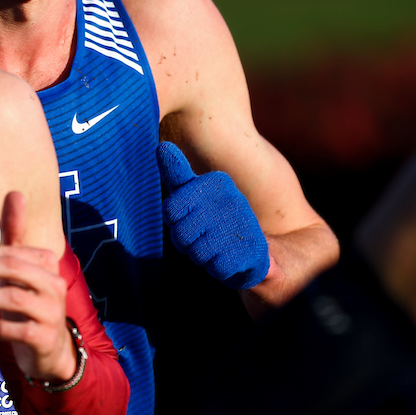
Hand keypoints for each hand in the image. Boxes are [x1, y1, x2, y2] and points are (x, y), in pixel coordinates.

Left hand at [0, 191, 76, 381]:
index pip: (4, 251)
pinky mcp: (47, 338)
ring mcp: (53, 311)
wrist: (51, 348)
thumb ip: (14, 234)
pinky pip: (19, 330)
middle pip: (10, 267)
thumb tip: (16, 192)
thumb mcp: (19, 269)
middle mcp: (54, 283)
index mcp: (46, 261)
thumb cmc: (28, 301)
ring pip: (13, 299)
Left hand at [158, 141, 270, 288]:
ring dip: (202, 256)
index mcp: (217, 181)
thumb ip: (177, 173)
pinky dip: (218, 268)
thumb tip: (162, 146)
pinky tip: (230, 258)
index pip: (170, 209)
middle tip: (203, 236)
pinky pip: (216, 268)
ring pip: (197, 253)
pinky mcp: (254, 252)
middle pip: (180, 234)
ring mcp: (244, 225)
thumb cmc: (214, 219)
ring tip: (217, 246)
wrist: (254, 251)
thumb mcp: (192, 193)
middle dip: (187, 242)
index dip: (176, 221)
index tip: (190, 217)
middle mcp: (233, 198)